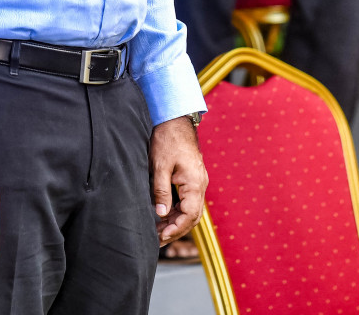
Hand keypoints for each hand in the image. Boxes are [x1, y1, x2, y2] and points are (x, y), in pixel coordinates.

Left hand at [149, 116, 206, 246]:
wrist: (176, 119)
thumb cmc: (168, 140)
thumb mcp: (159, 165)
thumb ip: (161, 191)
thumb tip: (161, 214)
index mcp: (195, 183)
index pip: (189, 215)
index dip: (176, 229)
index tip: (162, 237)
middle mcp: (200, 185)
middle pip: (192, 217)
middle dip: (176, 230)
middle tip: (158, 240)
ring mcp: (198, 181)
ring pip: (190, 209)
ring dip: (176, 221)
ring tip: (158, 231)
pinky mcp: (193, 178)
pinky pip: (188, 200)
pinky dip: (177, 210)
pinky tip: (164, 215)